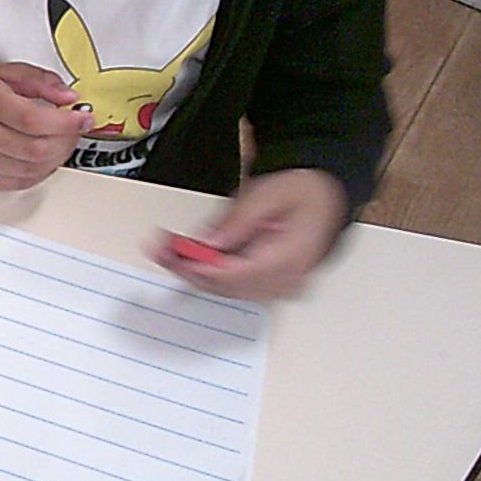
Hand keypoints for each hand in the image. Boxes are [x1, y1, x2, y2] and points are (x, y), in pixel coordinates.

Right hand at [0, 65, 91, 190]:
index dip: (65, 123)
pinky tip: (44, 157)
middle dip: (65, 141)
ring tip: (61, 141)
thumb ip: (41, 81)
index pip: (32, 120)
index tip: (83, 118)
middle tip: (75, 130)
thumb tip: (69, 99)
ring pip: (32, 170)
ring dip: (57, 157)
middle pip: (35, 149)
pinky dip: (41, 171)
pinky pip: (20, 182)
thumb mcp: (6, 73)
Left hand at [150, 169, 348, 300]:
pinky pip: (232, 285)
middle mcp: (286, 280)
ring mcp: (278, 287)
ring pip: (225, 289)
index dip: (199, 266)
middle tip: (157, 248)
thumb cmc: (301, 191)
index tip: (170, 253)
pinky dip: (207, 272)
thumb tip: (211, 243)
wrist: (323, 194)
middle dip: (189, 268)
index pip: (237, 274)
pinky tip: (185, 257)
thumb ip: (239, 220)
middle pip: (227, 286)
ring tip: (164, 250)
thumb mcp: (269, 193)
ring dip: (193, 272)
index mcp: (291, 258)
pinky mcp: (268, 285)